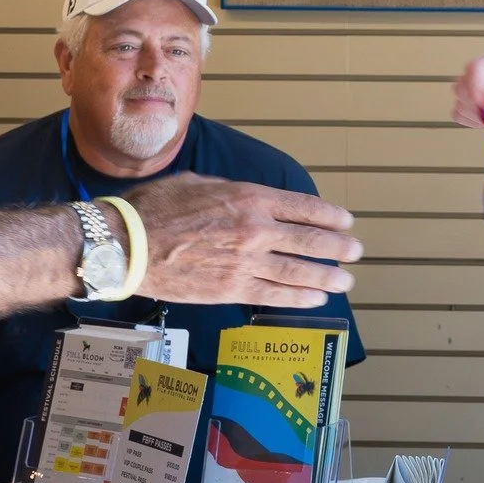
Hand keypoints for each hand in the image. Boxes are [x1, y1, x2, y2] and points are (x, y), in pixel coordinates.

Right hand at [125, 173, 361, 308]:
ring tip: (345, 280)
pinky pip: (274, 296)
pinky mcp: (231, 291)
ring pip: (299, 272)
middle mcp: (255, 231)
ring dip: (327, 276)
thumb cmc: (156, 208)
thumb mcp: (198, 183)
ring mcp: (246, 264)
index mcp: (249, 198)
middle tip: (355, 250)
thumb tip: (244, 200)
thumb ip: (230, 192)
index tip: (345, 221)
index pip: (303, 206)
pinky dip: (299, 298)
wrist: (128, 246)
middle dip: (338, 247)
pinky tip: (316, 299)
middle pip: (309, 240)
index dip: (329, 215)